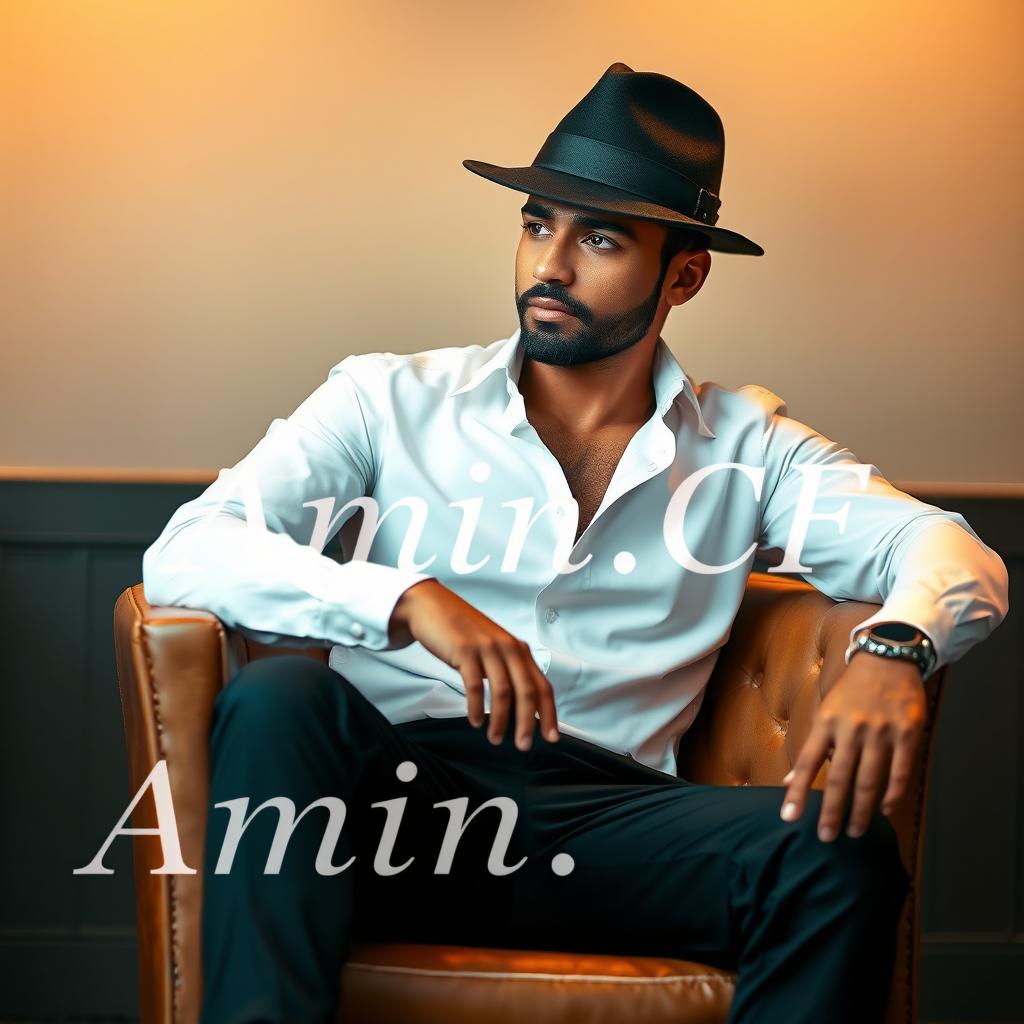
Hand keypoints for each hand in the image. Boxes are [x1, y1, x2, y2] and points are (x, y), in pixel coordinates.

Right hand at [388, 579, 559, 750]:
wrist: (431, 606)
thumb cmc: (463, 633)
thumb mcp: (493, 648)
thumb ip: (509, 669)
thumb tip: (524, 706)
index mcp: (519, 650)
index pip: (542, 686)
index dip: (549, 713)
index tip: (551, 738)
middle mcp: (509, 648)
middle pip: (527, 692)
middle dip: (528, 722)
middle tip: (524, 746)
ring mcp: (487, 649)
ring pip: (503, 691)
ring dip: (500, 720)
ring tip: (495, 739)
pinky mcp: (465, 651)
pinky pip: (475, 685)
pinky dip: (476, 707)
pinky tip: (474, 721)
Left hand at [779, 652, 925, 841]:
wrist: (888, 658)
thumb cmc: (851, 690)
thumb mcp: (826, 712)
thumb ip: (812, 747)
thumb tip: (790, 780)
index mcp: (826, 722)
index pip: (806, 763)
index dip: (797, 792)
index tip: (789, 817)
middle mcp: (851, 728)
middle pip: (839, 778)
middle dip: (831, 812)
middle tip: (826, 837)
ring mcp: (881, 732)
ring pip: (869, 781)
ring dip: (861, 811)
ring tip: (854, 831)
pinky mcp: (908, 733)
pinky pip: (900, 772)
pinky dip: (892, 795)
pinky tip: (884, 810)